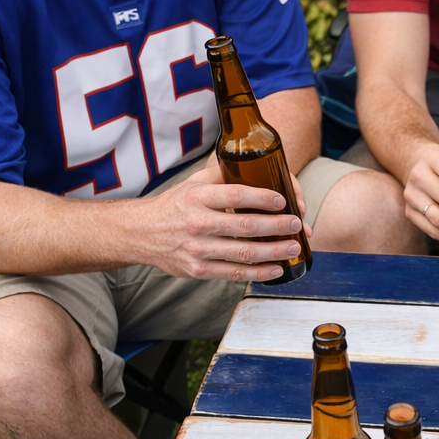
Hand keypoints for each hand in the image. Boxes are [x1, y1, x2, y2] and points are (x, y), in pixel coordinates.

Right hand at [135, 167, 310, 281]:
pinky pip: (234, 273)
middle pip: (245, 226)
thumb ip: (222, 176)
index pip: (235, 195)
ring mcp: (197, 249)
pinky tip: (277, 269)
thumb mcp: (193, 184)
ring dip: (274, 251)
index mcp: (197, 197)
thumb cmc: (175, 205)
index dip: (262, 198)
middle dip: (276, 226)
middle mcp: (197, 223)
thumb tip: (256, 165)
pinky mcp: (198, 270)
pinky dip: (259, 273)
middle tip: (296, 224)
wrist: (142, 233)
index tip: (283, 200)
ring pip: (244, 253)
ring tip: (294, 247)